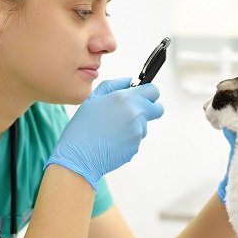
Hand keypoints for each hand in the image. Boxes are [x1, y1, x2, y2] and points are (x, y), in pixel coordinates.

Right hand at [45, 78, 164, 189]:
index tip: (142, 97)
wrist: (79, 155)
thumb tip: (130, 82)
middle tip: (133, 113)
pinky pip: (136, 140)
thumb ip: (114, 85)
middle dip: (149, 109)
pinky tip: (111, 141)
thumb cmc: (83, 126)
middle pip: (157, 109)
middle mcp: (136, 114)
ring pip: (144, 126)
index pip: (153, 91)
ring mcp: (138, 132)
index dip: (148, 94)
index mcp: (126, 98)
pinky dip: (127, 140)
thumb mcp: (94, 98)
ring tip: (111, 130)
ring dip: (134, 126)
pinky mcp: (135, 147)